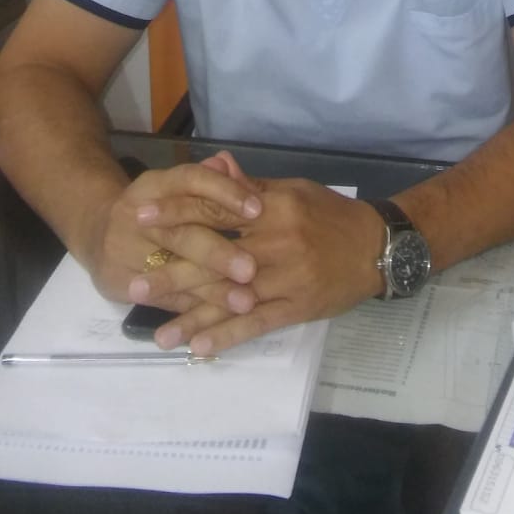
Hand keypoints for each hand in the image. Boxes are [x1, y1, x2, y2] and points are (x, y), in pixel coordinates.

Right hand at [88, 152, 261, 311]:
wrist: (97, 231)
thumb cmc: (154, 208)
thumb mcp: (175, 188)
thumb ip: (208, 182)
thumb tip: (231, 165)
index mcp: (155, 185)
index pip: (191, 181)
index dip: (225, 193)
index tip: (257, 209)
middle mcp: (135, 214)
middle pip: (181, 234)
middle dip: (219, 253)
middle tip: (251, 269)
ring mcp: (122, 250)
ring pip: (174, 273)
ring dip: (211, 290)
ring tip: (246, 303)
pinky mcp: (117, 282)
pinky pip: (164, 299)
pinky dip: (195, 311)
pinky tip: (223, 321)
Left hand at [138, 179, 385, 354]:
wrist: (378, 247)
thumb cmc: (331, 215)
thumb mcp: (293, 190)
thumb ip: (250, 185)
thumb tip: (214, 164)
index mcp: (272, 208)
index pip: (216, 210)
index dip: (177, 215)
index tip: (142, 219)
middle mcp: (276, 243)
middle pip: (216, 259)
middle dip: (174, 274)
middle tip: (135, 286)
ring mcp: (287, 278)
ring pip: (232, 299)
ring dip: (194, 317)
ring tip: (158, 335)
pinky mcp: (298, 307)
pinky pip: (257, 325)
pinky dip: (228, 337)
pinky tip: (201, 348)